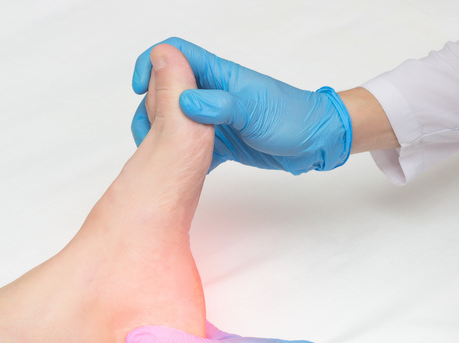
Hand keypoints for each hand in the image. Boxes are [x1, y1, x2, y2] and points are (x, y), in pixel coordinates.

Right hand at [131, 37, 352, 174]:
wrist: (317, 142)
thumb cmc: (294, 118)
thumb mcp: (255, 111)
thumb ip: (220, 105)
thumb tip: (182, 101)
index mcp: (219, 75)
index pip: (175, 55)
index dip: (152, 65)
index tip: (140, 90)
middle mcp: (213, 93)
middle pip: (166, 90)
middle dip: (151, 108)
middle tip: (151, 133)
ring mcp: (215, 118)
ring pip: (175, 120)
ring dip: (163, 134)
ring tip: (160, 155)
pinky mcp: (221, 141)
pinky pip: (191, 146)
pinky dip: (182, 157)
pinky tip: (179, 171)